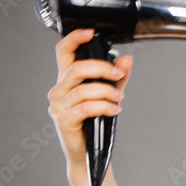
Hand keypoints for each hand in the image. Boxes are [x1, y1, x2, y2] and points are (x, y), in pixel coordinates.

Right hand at [47, 28, 132, 170]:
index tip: (89, 32)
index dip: (74, 39)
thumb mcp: (109, 95)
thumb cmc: (96, 123)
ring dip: (106, 92)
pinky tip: (114, 110)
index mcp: (67, 80)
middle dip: (102, 69)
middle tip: (118, 76)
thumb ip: (117, 78)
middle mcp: (59, 90)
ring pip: (83, 90)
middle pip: (76, 69)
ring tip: (118, 100)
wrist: (90, 152)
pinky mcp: (63, 119)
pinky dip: (104, 106)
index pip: (64, 52)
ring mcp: (58, 105)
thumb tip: (126, 60)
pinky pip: (86, 107)